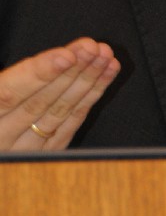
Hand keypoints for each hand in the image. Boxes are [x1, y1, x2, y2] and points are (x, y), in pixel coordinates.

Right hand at [0, 38, 119, 150]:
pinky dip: (88, 101)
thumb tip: (39, 63)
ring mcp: (20, 151)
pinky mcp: (41, 157)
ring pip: (58, 115)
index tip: (66, 54)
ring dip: (86, 83)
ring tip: (105, 58)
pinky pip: (68, 128)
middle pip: (40, 103)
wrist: (0, 166)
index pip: (8, 94)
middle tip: (95, 48)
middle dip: (72, 72)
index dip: (39, 73)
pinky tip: (103, 80)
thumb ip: (7, 87)